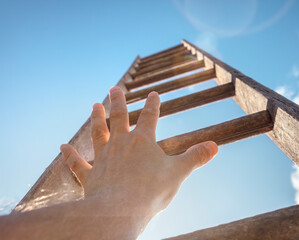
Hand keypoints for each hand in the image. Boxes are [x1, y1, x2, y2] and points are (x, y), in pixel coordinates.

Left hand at [60, 86, 217, 219]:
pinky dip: (70, 156)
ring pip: (98, 133)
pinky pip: (78, 164)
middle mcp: (121, 144)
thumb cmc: (151, 191)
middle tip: (114, 88)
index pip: (149, 117)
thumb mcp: (179, 173)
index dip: (152, 105)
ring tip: (95, 105)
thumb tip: (216, 146)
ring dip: (96, 119)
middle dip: (118, 101)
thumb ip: (196, 158)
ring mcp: (104, 158)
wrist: (121, 210)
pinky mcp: (91, 176)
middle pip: (119, 117)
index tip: (153, 93)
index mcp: (142, 141)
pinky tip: (62, 147)